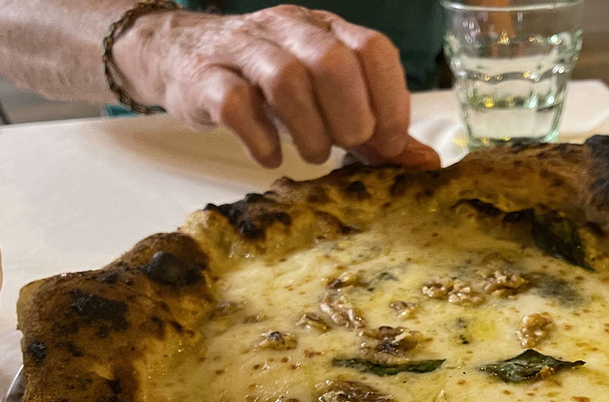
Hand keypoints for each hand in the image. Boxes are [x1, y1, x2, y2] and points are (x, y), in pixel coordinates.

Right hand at [111, 5, 439, 168]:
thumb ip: (374, 130)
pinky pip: (235, 104)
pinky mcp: (205, 77)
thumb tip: (426, 164)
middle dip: (350, 116)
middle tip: (346, 146)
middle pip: (332, 62)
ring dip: (309, 131)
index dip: (390, 100)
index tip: (388, 143)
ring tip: (313, 154)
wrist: (182, 56)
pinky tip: (270, 158)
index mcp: (326, 30)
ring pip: (286, 80)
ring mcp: (244, 50)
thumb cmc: (267, 83)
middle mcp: (288, 30)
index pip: (373, 49)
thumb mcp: (326, 99)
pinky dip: (260, 139)